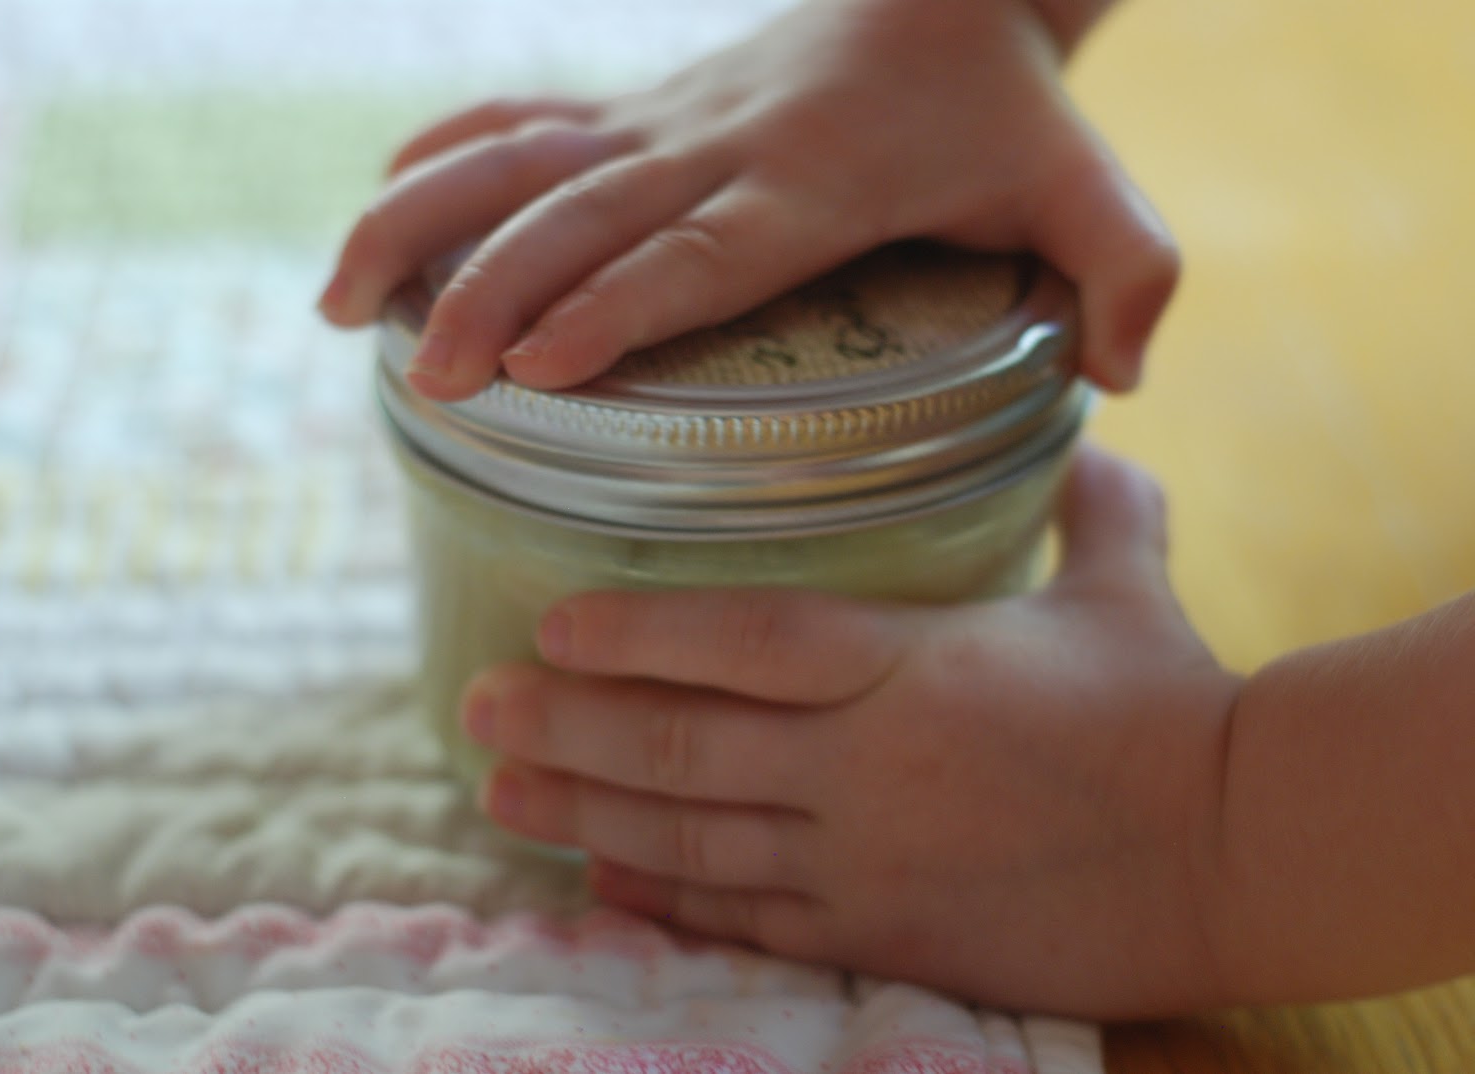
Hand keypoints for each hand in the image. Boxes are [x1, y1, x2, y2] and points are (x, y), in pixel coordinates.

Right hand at [319, 0, 1177, 399]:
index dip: (616, 302)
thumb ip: (1130, 277)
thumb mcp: (1092, 190)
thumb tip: (1127, 378)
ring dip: (423, 225)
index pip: (700, 251)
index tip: (534, 363)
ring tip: (336, 305)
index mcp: (813, 183)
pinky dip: (441, 161)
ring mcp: (666, 122)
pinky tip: (375, 213)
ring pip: (521, 163)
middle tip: (425, 376)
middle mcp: (718, 147)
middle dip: (494, 293)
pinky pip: (523, 123)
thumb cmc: (1008, 106)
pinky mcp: (643, 110)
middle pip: (586, 219)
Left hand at [459, 447, 1241, 1017]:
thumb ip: (1085, 508)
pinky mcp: (888, 936)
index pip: (745, 640)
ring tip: (499, 792)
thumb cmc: (1178, 706)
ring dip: (585, 815)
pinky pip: (750, 922)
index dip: (635, 633)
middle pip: (685, 746)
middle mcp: (869, 766)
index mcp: (916, 665)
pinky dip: (666, 902)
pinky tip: (599, 881)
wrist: (1246, 858)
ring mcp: (868, 862)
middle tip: (473, 710)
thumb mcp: (1127, 584)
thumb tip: (1082, 437)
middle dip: (566, 729)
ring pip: (693, 840)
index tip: (549, 622)